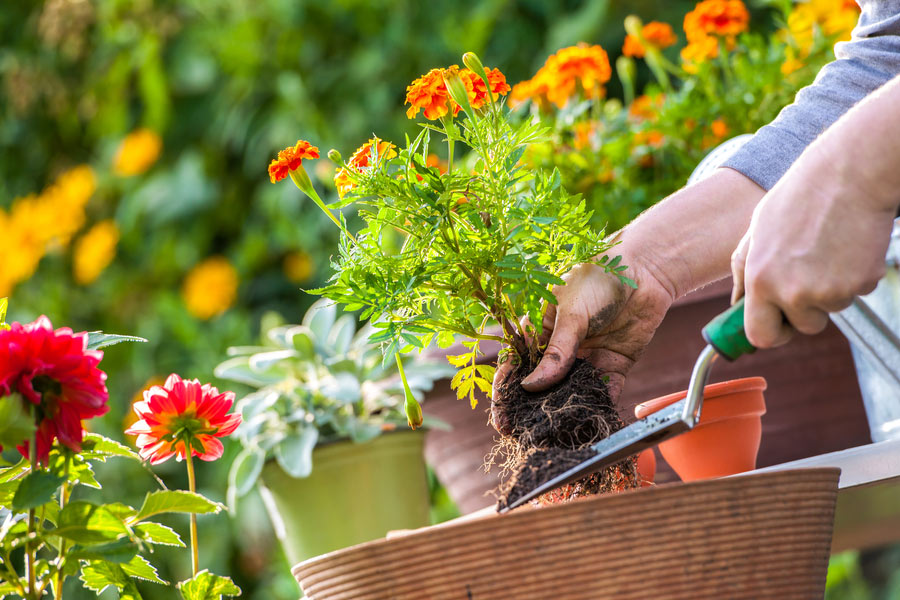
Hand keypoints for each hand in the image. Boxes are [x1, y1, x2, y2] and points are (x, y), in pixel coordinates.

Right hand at [490, 254, 674, 433]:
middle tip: (524, 436)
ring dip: (562, 413)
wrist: (645, 269)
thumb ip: (556, 351)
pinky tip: (590, 426)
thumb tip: (531, 386)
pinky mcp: (613, 366)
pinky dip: (597, 409)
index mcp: (539, 330)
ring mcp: (585, 359)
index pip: (516, 365)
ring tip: (553, 438)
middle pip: (540, 385)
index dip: (506, 391)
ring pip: (569, 393)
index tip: (502, 417)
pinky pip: (603, 392)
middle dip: (531, 410)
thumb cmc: (598, 277)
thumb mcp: (571, 312)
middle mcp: (560, 348)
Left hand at [731, 162, 892, 347]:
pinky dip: (853, 276)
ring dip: (830, 289)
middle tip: (809, 277)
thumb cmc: (798, 199)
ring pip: (830, 309)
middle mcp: (792, 292)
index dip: (771, 333)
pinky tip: (846, 246)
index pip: (760, 335)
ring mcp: (830, 291)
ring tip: (826, 250)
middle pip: (802, 328)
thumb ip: (743, 272)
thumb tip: (736, 305)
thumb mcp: (756, 232)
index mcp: (760, 280)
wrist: (848, 175)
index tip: (778, 325)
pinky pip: (855, 293)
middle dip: (805, 313)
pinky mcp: (861, 283)